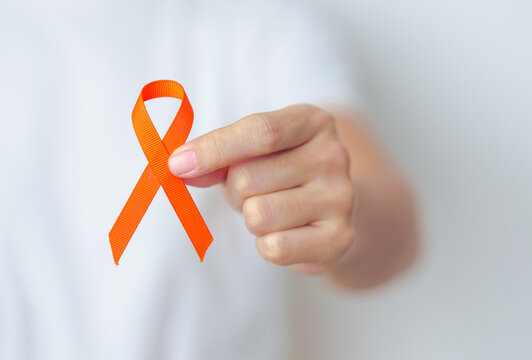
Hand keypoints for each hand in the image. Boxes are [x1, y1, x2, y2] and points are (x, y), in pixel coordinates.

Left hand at [167, 104, 354, 273]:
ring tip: (275, 212)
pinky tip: (287, 233)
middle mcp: (334, 156)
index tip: (178, 164)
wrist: (332, 215)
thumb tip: (180, 167)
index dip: (214, 149)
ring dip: (252, 219)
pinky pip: (275, 247)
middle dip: (236, 191)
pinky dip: (267, 246)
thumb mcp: (254, 153)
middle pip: (249, 177)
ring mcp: (342, 198)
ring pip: (258, 215)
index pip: (261, 132)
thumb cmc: (283, 175)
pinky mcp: (340, 238)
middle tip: (257, 192)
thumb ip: (218, 155)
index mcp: (313, 122)